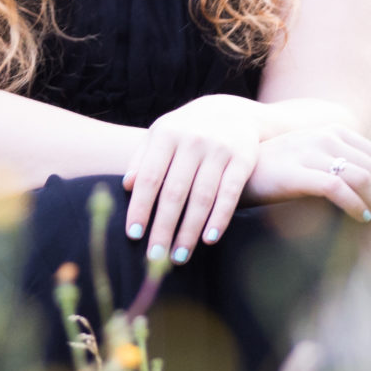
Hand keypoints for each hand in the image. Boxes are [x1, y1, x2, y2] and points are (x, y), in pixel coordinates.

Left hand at [121, 94, 262, 264]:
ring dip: (189, 231)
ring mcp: (219, 149)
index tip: (132, 235)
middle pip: (174, 192)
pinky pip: (229, 194)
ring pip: (201, 198)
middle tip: (155, 258)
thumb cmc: (186, 130)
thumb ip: (142, 158)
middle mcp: (192, 140)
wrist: (232, 112)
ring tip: (179, 256)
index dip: (140, 208)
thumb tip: (126, 186)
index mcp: (166, 134)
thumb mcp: (161, 135)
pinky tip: (209, 240)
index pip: (150, 177)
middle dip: (163, 228)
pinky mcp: (243, 159)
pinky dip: (219, 218)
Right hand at [243, 123, 370, 230]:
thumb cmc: (283, 168)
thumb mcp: (322, 157)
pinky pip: (337, 188)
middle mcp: (327, 137)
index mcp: (336, 132)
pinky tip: (362, 219)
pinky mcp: (296, 171)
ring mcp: (311, 152)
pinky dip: (356, 206)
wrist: (238, 169)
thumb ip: (357, 158)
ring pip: (363, 179)